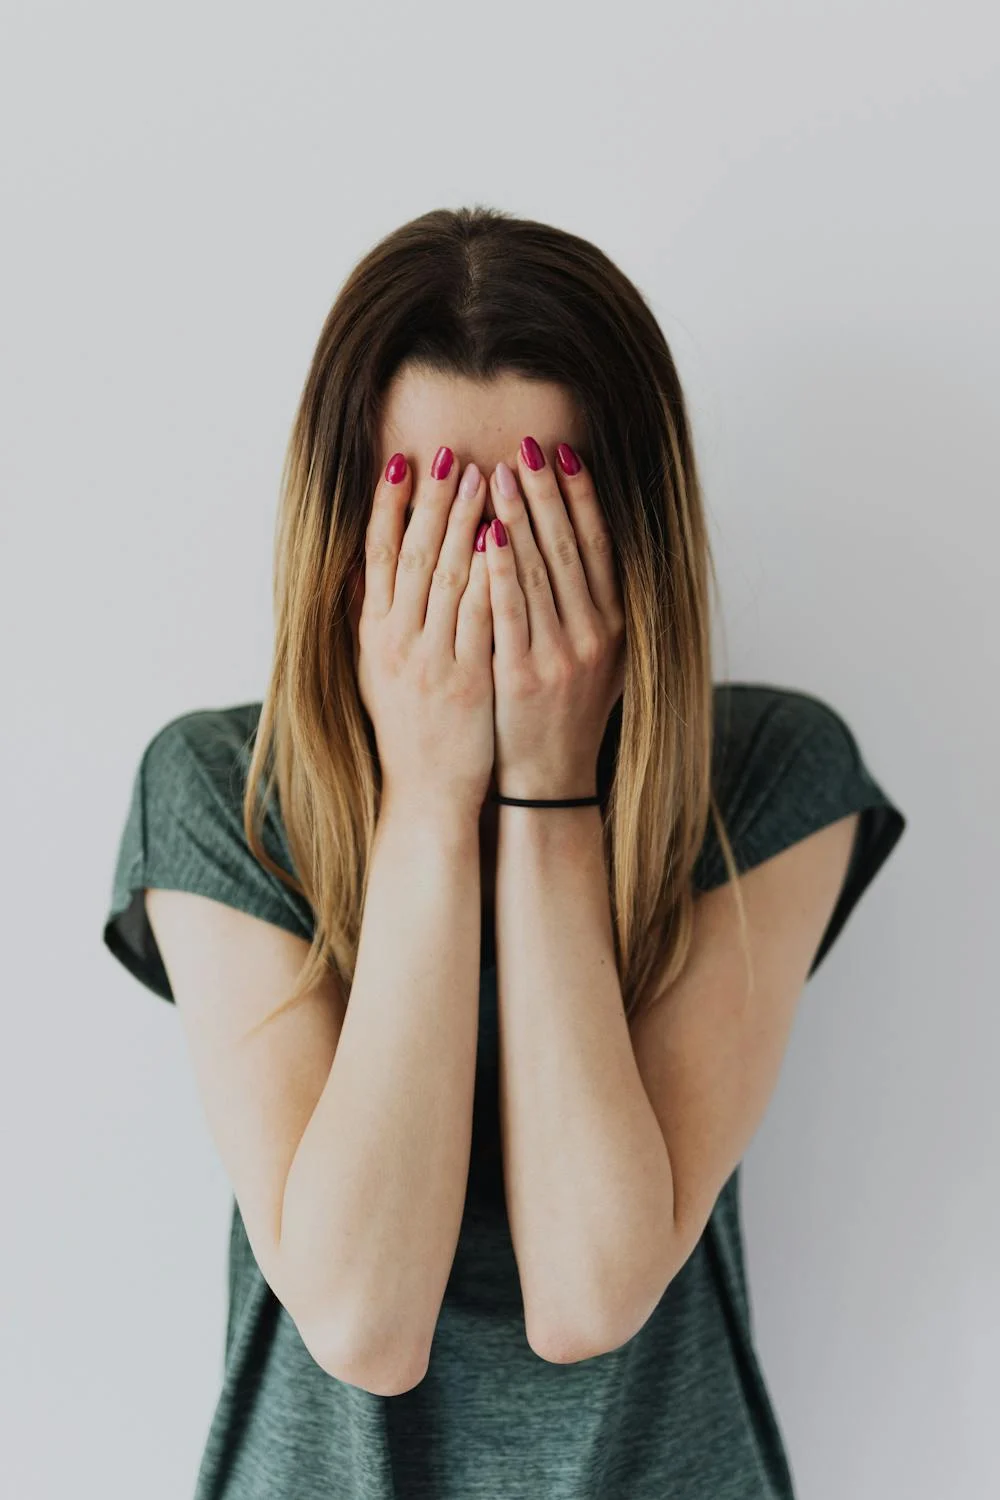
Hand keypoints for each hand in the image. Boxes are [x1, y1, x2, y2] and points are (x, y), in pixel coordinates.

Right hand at [357, 447, 494, 820]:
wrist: (427, 792)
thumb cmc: (408, 729)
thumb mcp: (375, 670)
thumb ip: (372, 616)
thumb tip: (365, 561)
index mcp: (372, 635)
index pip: (376, 554)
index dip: (387, 505)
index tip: (401, 460)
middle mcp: (396, 643)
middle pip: (414, 555)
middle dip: (432, 500)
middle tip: (451, 453)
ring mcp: (432, 661)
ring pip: (448, 577)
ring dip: (465, 523)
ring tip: (483, 477)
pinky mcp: (468, 680)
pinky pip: (481, 617)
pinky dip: (491, 575)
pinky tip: (506, 539)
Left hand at [482, 438, 625, 800]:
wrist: (548, 778)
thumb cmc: (566, 711)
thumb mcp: (600, 658)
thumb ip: (596, 604)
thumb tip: (587, 541)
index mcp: (615, 624)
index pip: (599, 545)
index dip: (583, 497)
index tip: (565, 454)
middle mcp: (596, 634)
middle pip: (569, 547)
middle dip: (546, 493)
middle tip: (526, 445)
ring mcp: (562, 654)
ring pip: (539, 571)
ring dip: (517, 517)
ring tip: (494, 473)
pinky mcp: (525, 674)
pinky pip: (511, 610)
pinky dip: (499, 568)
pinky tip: (484, 533)